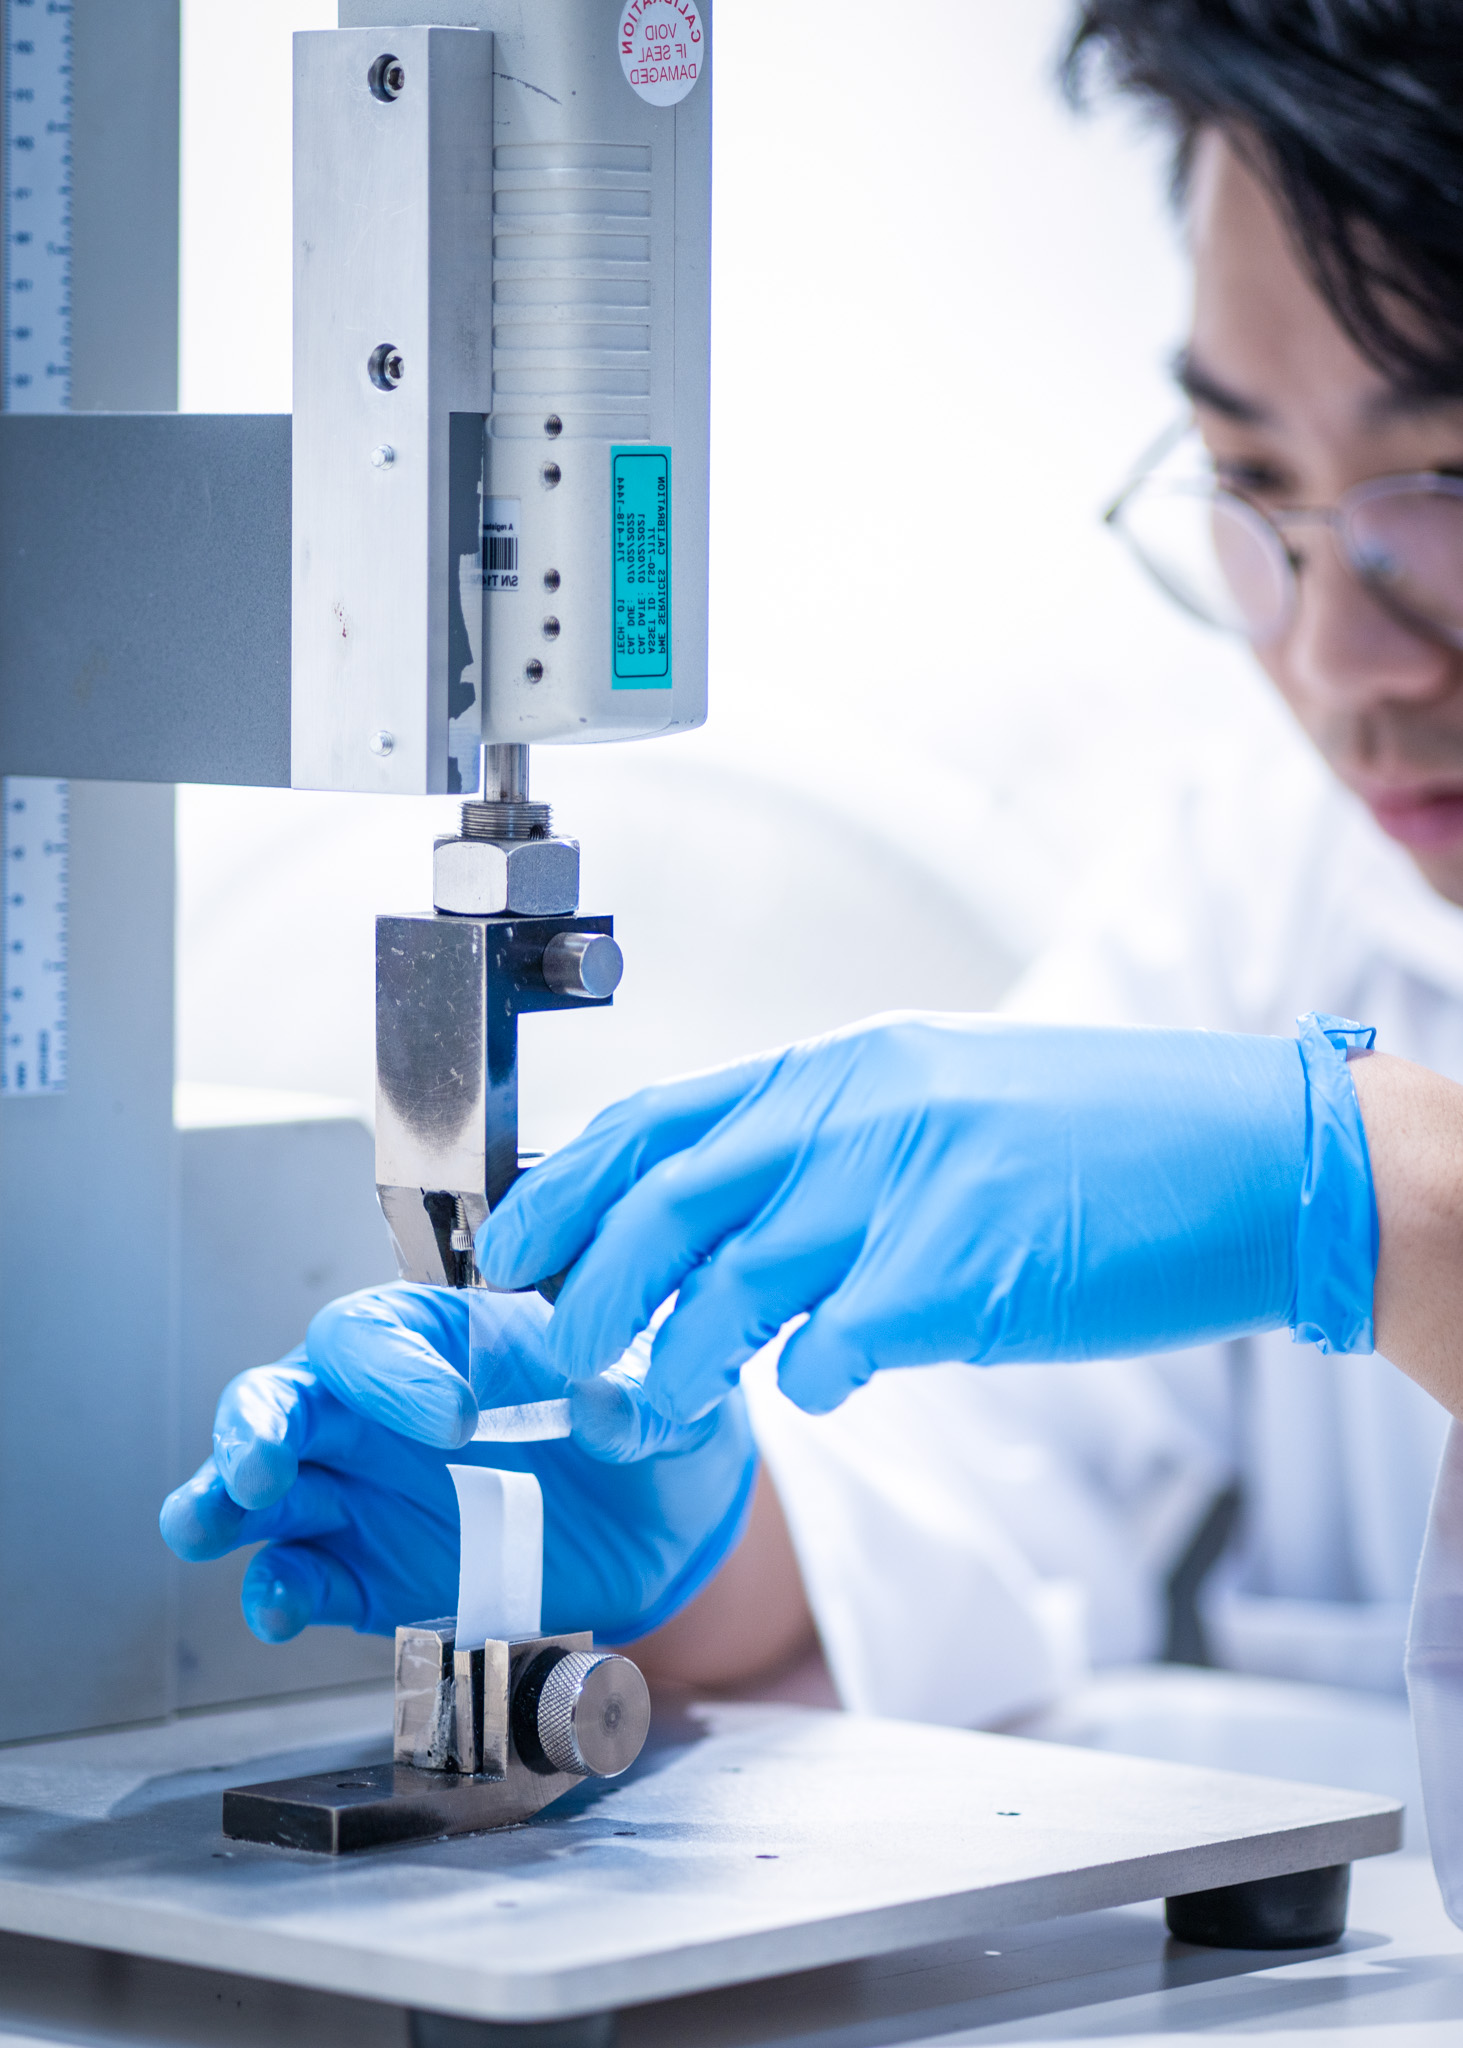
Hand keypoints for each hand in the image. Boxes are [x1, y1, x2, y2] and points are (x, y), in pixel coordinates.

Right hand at [159, 1285, 755, 1643]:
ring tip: (211, 1522)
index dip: (396, 1371)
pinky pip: (303, 1575)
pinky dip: (279, 1590)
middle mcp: (381, 1406)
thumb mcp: (666, 1396)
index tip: (457, 1420)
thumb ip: (641, 1396)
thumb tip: (607, 1408)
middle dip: (258, 1426)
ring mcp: (366, 1492)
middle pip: (285, 1395)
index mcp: (442, 1335)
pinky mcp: (369, 1573)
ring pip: (265, 1484)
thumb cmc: (649, 1423)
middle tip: (264, 1464)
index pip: (378, 1332)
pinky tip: (280, 1606)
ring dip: (227, 1498)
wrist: (665, 1527)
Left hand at [476, 1011, 1377, 1420]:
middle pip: (664, 1202)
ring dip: (670, 1363)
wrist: (1250, 1151)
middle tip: (556, 1356)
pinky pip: (838, 1344)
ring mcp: (910, 1186)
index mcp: (844, 1067)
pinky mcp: (964, 1272)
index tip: (510, 1250)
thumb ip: (824, 1151)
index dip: (561, 1189)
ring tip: (652, 1405)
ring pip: (729, 1284)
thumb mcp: (937, 1100)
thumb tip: (723, 1233)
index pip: (656, 1118)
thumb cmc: (1100, 1133)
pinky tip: (822, 1387)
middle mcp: (859, 1112)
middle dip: (584, 1292)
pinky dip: (809, 1380)